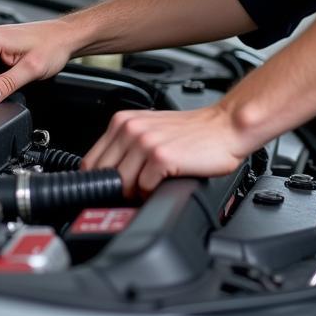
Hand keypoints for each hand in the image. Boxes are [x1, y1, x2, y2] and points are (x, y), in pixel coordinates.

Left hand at [81, 104, 250, 196]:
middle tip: (138, 189)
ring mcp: (145, 142)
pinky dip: (153, 193)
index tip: (112, 189)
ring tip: (155, 184)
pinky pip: (144, 189)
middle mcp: (130, 129)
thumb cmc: (192, 134)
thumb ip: (126, 149)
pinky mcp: (161, 157)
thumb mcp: (150, 132)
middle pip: (103, 176)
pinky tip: (167, 182)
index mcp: (123, 122)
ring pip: (122, 186)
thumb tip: (105, 180)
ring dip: (138, 193)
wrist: (225, 127)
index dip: (100, 181)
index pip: (90, 162)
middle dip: (118, 189)